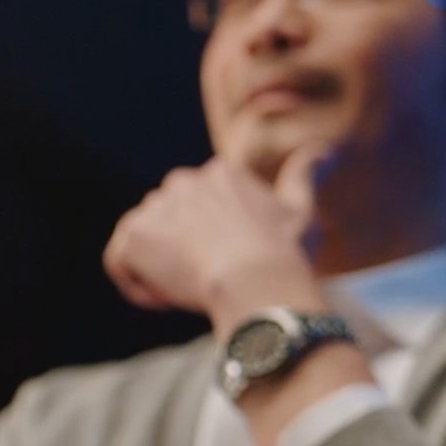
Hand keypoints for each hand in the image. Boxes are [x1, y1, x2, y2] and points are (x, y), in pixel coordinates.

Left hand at [104, 149, 328, 337]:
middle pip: (173, 223)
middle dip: (186, 252)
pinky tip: (169, 296)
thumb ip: (306, 174)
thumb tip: (325, 149)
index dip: (216, 242)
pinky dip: (139, 285)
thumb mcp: (301, 209)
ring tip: (192, 290)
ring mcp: (154, 207)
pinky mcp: (133, 235)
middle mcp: (182, 181)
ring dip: (162, 268)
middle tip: (214, 280)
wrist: (255, 281)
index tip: (235, 264)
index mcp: (221, 174)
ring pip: (146, 243)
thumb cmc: (285, 251)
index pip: (203, 208)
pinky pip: (121, 263)